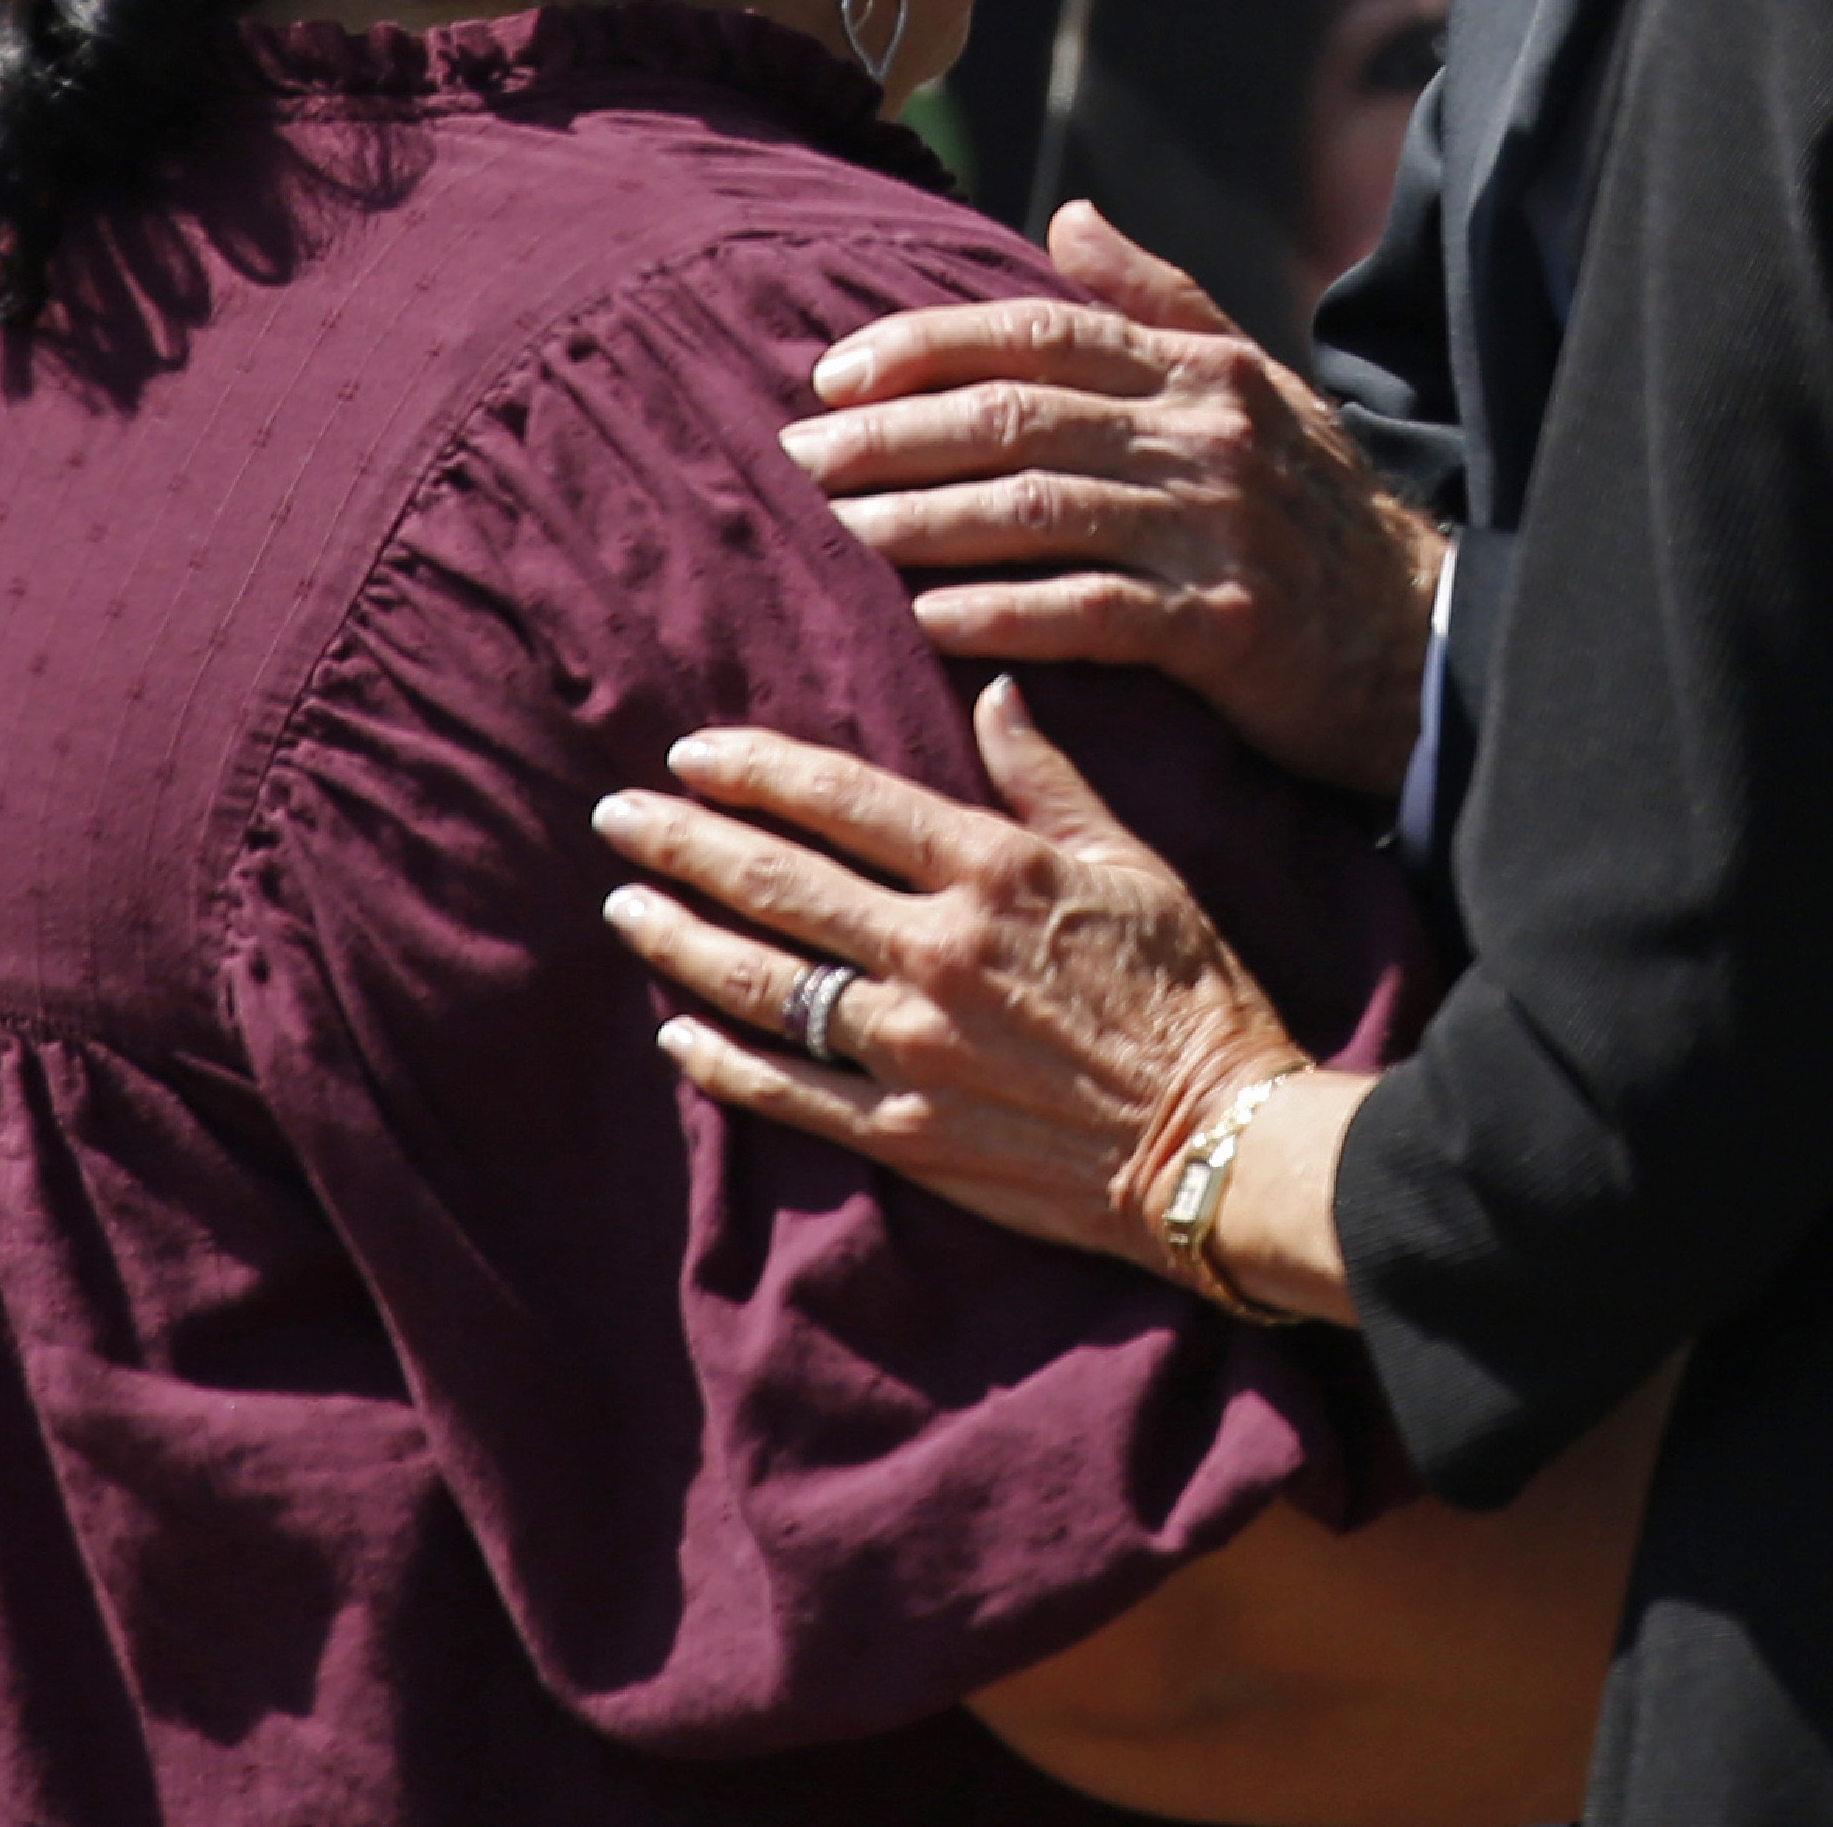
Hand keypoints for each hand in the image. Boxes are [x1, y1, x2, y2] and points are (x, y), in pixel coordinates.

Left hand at [595, 679, 1317, 1290]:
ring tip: (622, 906)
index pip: (841, 800)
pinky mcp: (904, 1135)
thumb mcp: (1133, 861)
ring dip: (679, 938)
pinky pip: (784, 1091)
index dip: (754, 770)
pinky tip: (672, 1032)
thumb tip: (992, 689)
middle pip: (776, 881)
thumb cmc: (1191, 993)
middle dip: (683, 841)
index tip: (693, 751)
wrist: (1218, 1144)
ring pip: (762, 980)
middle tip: (614, 814)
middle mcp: (935, 952)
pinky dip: (718, 1060)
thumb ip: (1047, 777)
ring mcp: (910, 1049)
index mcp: (991, 871)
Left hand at [787, 202, 1444, 797]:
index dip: (924, 347)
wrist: (1421, 637)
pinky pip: (1091, 611)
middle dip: (893, 436)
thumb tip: (1066, 217)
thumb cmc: (1316, 510)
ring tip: (838, 535)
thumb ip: (1158, 299)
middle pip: (1018, 417)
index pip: (1037, 333)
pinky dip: (1003, 612)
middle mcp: (1204, 436)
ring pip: (1037, 509)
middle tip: (799, 460)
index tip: (831, 375)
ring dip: (921, 521)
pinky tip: (929, 619)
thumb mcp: (1255, 384)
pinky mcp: (1226, 625)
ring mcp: (1215, 530)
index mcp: (1200, 370)